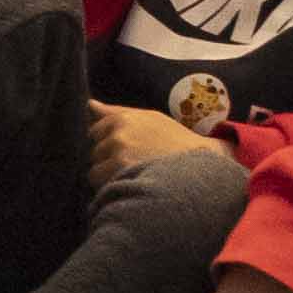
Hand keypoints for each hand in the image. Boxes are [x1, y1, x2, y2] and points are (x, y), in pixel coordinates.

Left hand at [89, 99, 212, 181]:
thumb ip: (116, 113)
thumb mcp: (151, 120)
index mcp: (124, 119)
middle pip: (95, 152)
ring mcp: (119, 155)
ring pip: (95, 170)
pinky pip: (100, 184)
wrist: (202, 171)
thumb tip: (90, 104)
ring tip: (138, 177)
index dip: (110, 144)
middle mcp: (119, 135)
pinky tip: (134, 186)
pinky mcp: (120, 176)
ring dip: (110, 176)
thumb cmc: (177, 144)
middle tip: (138, 164)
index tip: (131, 150)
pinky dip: (112, 188)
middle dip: (109, 160)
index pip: (95, 132)